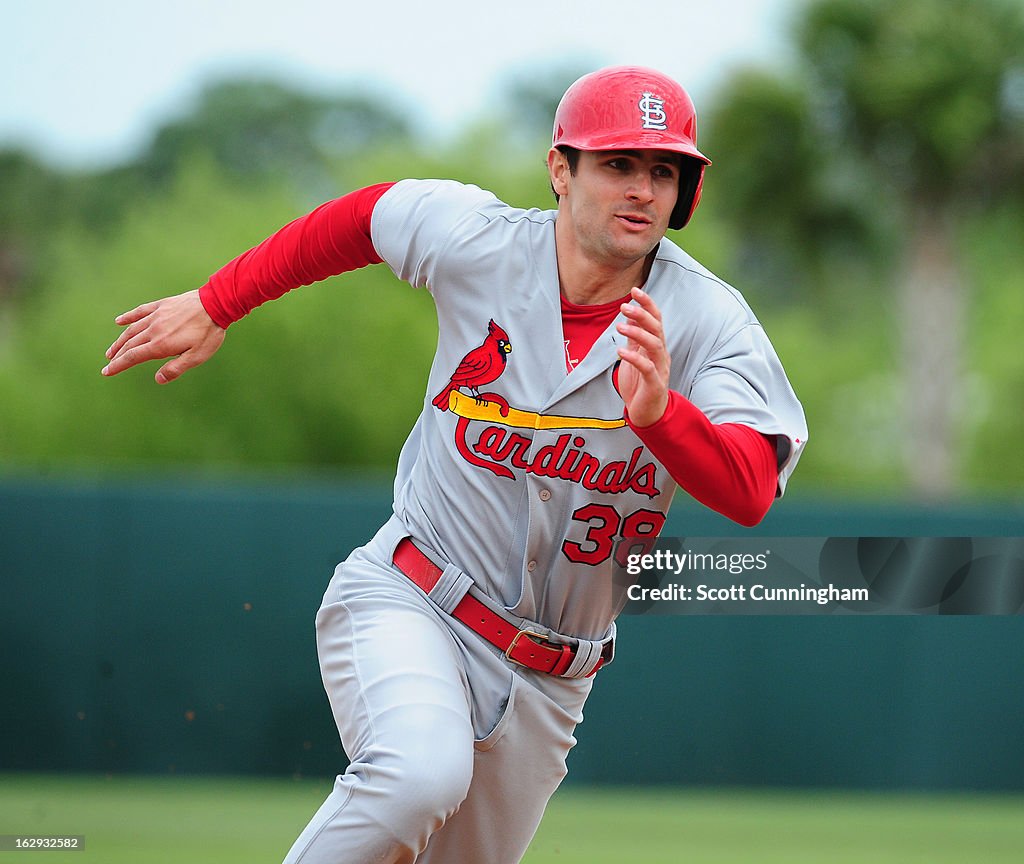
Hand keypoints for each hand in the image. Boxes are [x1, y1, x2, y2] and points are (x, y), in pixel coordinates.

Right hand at [102, 289, 224, 383]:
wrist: (215, 304)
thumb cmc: (208, 333)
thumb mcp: (197, 356)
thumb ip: (176, 368)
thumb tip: (158, 379)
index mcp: (160, 345)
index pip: (133, 357)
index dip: (118, 365)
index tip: (107, 372)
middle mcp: (153, 330)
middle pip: (129, 344)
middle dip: (117, 356)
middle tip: (108, 364)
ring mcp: (156, 316)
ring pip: (132, 330)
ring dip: (120, 341)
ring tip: (111, 350)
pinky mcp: (161, 305)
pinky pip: (140, 311)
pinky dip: (128, 317)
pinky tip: (119, 321)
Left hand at [615, 287, 669, 427]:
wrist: (647, 413)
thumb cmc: (640, 384)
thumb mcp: (635, 355)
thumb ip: (635, 337)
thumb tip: (631, 315)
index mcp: (656, 346)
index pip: (656, 320)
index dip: (648, 304)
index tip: (635, 290)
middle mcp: (661, 355)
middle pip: (657, 329)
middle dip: (642, 315)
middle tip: (625, 306)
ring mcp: (660, 369)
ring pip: (655, 345)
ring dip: (637, 334)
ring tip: (620, 327)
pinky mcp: (655, 384)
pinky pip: (647, 368)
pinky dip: (634, 358)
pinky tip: (621, 352)